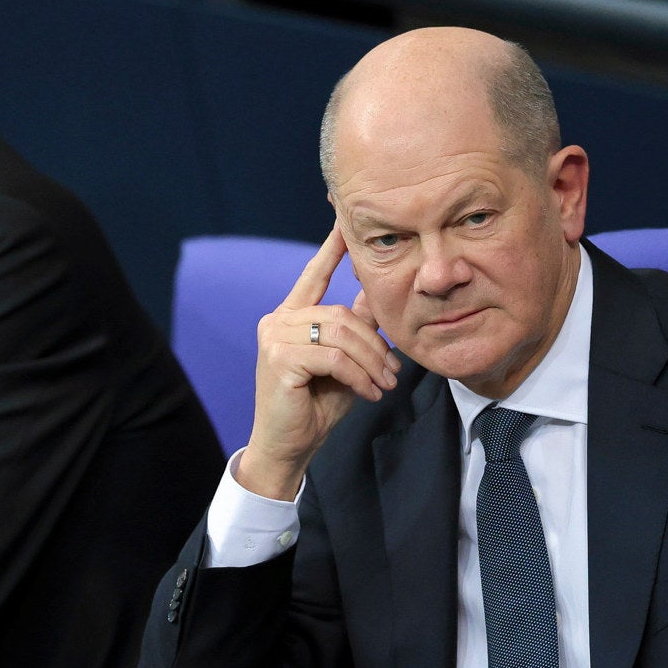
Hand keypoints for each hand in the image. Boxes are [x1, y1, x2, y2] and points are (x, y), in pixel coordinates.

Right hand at [239, 226, 399, 499]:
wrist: (288, 445)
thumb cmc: (316, 405)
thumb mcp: (345, 362)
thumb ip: (357, 329)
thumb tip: (380, 295)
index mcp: (291, 315)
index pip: (314, 274)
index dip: (331, 248)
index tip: (344, 221)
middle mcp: (277, 319)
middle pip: (342, 313)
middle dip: (375, 344)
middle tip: (393, 373)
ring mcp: (274, 336)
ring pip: (340, 333)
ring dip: (371, 362)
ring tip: (383, 385)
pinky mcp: (278, 357)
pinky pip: (333, 356)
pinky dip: (358, 375)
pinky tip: (368, 393)